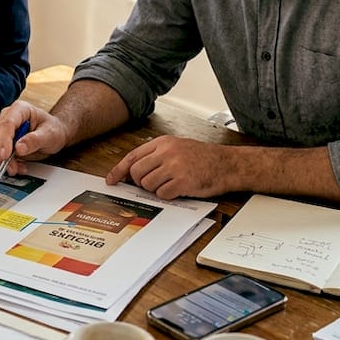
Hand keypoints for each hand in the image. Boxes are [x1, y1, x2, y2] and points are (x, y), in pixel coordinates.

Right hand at [0, 101, 69, 174]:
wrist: (54, 134)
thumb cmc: (53, 130)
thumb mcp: (49, 134)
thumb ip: (34, 140)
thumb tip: (19, 148)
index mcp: (20, 109)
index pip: (7, 124)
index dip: (4, 141)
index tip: (6, 155)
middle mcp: (8, 117)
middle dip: (3, 155)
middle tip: (13, 168)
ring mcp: (3, 129)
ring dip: (3, 161)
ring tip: (18, 168)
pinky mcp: (2, 140)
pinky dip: (4, 163)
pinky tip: (17, 166)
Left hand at [105, 135, 226, 199]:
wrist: (228, 164)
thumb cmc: (203, 157)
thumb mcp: (177, 147)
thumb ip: (156, 156)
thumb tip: (133, 171)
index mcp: (163, 143)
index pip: (133, 157)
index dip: (119, 170)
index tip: (111, 180)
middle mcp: (167, 153)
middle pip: (137, 173)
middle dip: (141, 182)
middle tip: (154, 183)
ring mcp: (175, 167)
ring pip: (148, 185)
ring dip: (156, 189)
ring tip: (171, 184)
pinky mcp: (183, 182)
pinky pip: (163, 195)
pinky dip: (168, 195)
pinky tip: (180, 189)